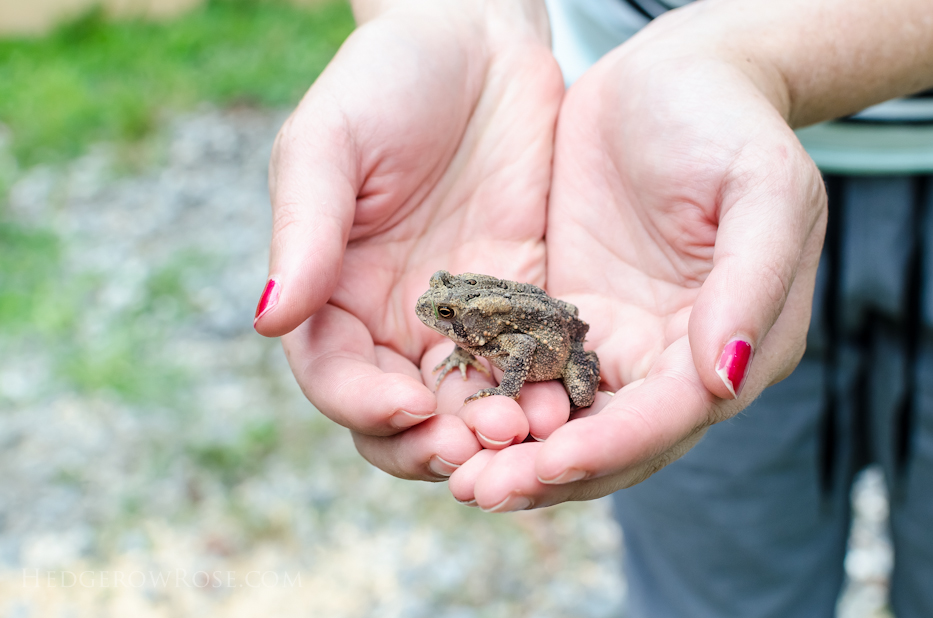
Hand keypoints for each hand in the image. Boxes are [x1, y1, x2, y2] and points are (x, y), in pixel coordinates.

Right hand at [255, 1, 567, 478]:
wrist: (477, 40)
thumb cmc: (387, 79)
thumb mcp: (330, 143)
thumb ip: (304, 230)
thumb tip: (268, 318)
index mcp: (333, 291)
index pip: (333, 374)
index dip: (361, 404)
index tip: (405, 408)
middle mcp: (393, 319)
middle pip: (398, 414)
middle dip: (430, 442)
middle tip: (474, 444)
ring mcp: (461, 319)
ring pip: (466, 405)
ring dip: (490, 434)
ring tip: (528, 434)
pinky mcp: (523, 304)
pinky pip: (526, 366)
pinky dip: (540, 395)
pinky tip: (565, 402)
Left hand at [449, 11, 827, 509]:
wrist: (673, 77)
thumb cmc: (728, 122)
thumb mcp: (762, 188)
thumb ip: (750, 283)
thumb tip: (724, 378)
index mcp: (734, 343)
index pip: (667, 418)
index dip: (606, 448)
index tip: (541, 464)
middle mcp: (674, 360)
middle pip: (611, 441)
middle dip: (547, 472)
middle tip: (478, 489)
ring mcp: (618, 343)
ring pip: (564, 422)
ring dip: (513, 453)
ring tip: (454, 472)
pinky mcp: (569, 318)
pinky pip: (528, 374)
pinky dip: (496, 402)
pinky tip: (449, 414)